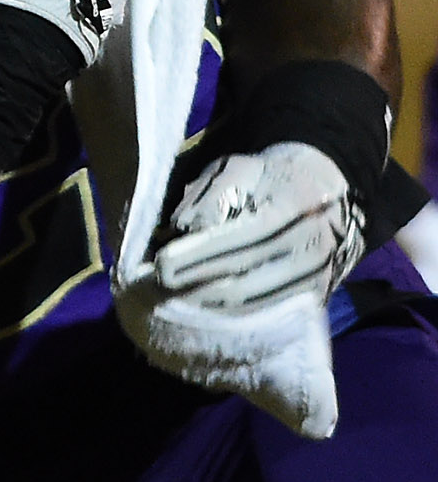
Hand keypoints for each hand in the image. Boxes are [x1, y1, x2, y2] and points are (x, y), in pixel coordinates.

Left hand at [154, 142, 364, 310]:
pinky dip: (232, 312)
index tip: (162, 262)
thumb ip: (210, 196)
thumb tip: (183, 230)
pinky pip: (268, 310)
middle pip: (246, 274)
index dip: (201, 252)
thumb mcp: (238, 169)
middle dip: (196, 283)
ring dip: (208, 303)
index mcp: (292, 205)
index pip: (243, 235)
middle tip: (158, 286)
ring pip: (254, 299)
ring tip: (172, 298)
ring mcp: (317, 274)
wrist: (322, 191)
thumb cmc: (267, 177)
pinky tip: (202, 307)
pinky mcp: (316, 294)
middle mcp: (311, 243)